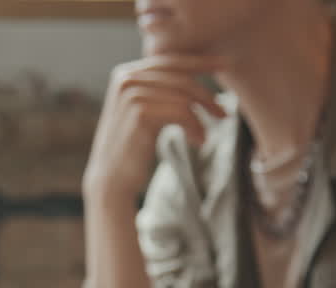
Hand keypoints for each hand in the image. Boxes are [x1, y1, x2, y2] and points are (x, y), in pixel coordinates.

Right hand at [82, 54, 225, 201]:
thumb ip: (159, 91)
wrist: (111, 178)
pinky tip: (199, 141)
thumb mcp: (144, 112)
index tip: (224, 64)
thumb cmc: (132, 148)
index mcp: (125, 74)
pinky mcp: (140, 112)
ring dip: (201, 117)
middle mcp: (126, 79)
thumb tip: (193, 77)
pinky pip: (181, 112)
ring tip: (207, 135)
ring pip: (183, 96)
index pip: (170, 62)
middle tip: (224, 114)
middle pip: (180, 78)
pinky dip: (195, 127)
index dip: (199, 63)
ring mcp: (131, 94)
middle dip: (206, 95)